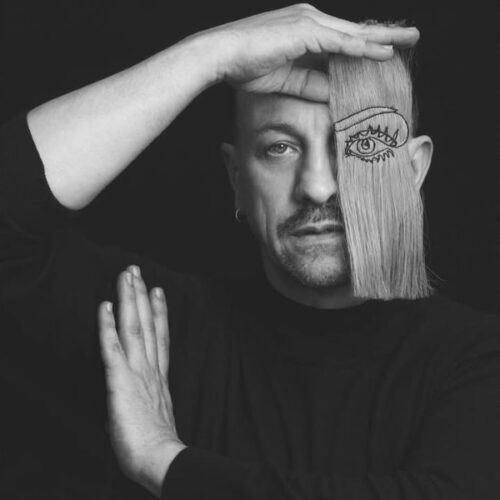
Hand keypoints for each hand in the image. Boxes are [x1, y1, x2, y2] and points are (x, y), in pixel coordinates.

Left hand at [98, 266, 185, 497]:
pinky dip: (107, 326)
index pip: (159, 335)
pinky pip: (112, 348)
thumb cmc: (157, 443)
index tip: (156, 291)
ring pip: (133, 327)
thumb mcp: (155, 413)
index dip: (158, 311)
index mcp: (158, 375)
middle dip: (141, 295)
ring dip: (129, 299)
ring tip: (127, 276)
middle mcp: (150, 367)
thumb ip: (150, 396)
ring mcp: (137, 370)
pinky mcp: (120, 380)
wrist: (160, 458)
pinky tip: (104, 306)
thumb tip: (142, 393)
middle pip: (147, 323)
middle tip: (137, 271)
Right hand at [196, 3, 418, 100]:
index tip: (384, 50)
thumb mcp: (287, 80)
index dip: (364, 43)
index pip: (342, 37)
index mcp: (305, 29)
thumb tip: (334, 93)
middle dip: (383, 33)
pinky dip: (362, 47)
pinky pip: (340, 42)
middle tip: (410, 36)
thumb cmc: (245, 67)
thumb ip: (312, 84)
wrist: (222, 55)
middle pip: (354, 29)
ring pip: (353, 32)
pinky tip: (382, 51)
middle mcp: (310, 19)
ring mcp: (309, 22)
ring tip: (407, 40)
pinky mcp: (305, 30)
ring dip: (381, 37)